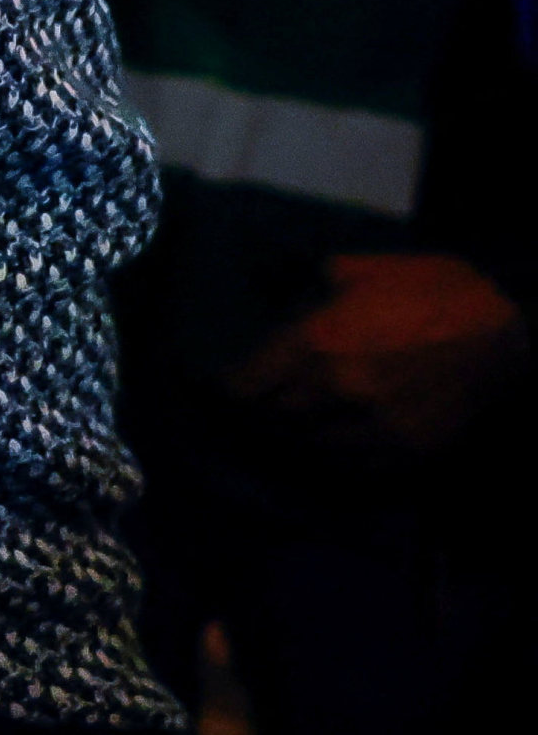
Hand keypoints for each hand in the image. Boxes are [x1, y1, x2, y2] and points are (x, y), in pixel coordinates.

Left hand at [227, 252, 530, 450]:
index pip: (248, 383)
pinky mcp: (410, 448)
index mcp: (317, 341)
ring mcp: (375, 424)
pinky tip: (341, 441)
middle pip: (277, 416)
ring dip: (303, 435)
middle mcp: (338, 388)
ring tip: (299, 426)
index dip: (232, 388)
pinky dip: (344, 454)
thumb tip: (285, 288)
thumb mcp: (363, 270)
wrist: (509, 328)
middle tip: (261, 407)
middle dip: (267, 411)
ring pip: (314, 444)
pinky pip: (359, 464)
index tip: (225, 391)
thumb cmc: (435, 290)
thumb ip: (314, 284)